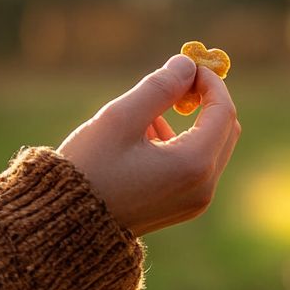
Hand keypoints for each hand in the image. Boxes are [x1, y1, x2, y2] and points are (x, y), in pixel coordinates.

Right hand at [58, 55, 240, 236]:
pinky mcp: (183, 206)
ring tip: (146, 115)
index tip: (188, 63)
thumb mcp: (121, 118)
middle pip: (225, 129)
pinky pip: (196, 164)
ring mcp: (196, 201)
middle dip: (205, 100)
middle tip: (176, 82)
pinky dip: (180, 142)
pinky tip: (144, 135)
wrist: (64, 226)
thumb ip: (159, 87)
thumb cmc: (89, 169)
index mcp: (193, 165)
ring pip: (211, 146)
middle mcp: (204, 187)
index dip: (210, 82)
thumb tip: (188, 63)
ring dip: (190, 121)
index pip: (223, 111)